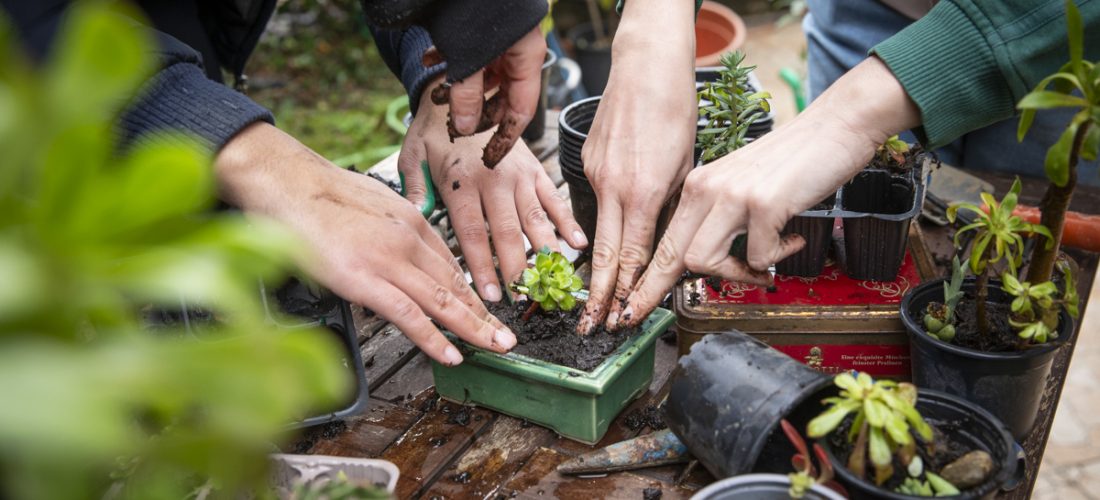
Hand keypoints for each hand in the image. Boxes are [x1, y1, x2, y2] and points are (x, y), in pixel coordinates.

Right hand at [214, 123, 516, 365]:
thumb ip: (388, 229)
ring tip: (495, 348)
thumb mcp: (369, 202)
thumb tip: (391, 251)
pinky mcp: (366, 279)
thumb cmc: (316, 192)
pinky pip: (410, 315)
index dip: (471, 291)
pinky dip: (435, 338)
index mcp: (410, 219)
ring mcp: (389, 260)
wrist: (286, 181)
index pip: (450, 262)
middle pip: (456, 284)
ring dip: (473, 329)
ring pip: (443, 301)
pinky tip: (451, 353)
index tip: (484, 309)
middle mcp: (408, 239)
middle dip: (485, 314)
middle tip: (506, 337)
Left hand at [402, 77, 586, 300]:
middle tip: (521, 298)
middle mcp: (492, 179)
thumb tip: (418, 219)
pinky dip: (566, 222)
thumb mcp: (412, 155)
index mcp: (461, 182)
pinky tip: (575, 244)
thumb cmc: (434, 127)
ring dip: (541, 252)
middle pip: (506, 233)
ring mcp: (517, 173)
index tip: (488, 294)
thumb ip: (414, 189)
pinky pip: (552, 197)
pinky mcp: (534, 167)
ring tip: (549, 279)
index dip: (481, 267)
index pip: (472, 234)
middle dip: (514, 269)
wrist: (463, 91)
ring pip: (533, 219)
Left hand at [428, 28, 546, 166]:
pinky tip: (430, 62)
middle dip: (473, 112)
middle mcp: (517, 50)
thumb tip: (464, 127)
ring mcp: (500, 39)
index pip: (521, 111)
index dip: (505, 139)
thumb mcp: (470, 57)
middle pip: (502, 96)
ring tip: (436, 96)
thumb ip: (467, 94)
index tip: (489, 159)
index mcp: (526, 58)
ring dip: (458, 88)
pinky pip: (468, 53)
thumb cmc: (472, 7)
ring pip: (482, 76)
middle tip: (451, 126)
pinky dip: (450, 61)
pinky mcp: (481, 28)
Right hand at [574, 0, 696, 333]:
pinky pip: (595, 200)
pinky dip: (603, 220)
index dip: (624, 291)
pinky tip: (609, 229)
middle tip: (589, 325)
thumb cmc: (675, 109)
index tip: (619, 316)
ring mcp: (595, 174)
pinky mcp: (588, 161)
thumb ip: (671, 208)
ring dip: (597, 264)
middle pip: (602, 253)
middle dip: (597, 294)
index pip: (630, 255)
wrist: (645, 65)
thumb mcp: (687, 167)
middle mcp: (612, 187)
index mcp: (643, 192)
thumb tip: (666, 241)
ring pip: (596, 228)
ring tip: (592, 295)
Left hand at [612, 57, 922, 328]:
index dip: (647, 278)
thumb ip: (718, 219)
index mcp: (698, 186)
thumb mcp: (740, 188)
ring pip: (702, 260)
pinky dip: (778, 257)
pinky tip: (793, 238)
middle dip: (655, 291)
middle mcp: (707, 188)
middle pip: (671, 255)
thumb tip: (705, 263)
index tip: (634, 305)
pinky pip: (758, 257)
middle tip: (648, 314)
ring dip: (735, 275)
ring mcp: (732, 196)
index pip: (663, 239)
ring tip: (762, 266)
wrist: (834, 128)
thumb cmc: (792, 162)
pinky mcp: (762, 204)